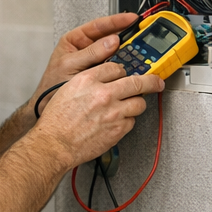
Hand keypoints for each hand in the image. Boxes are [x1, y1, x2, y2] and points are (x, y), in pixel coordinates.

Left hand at [31, 13, 137, 114]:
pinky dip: (126, 66)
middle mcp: (86, 48)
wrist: (48, 104)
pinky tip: (134, 66)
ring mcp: (95, 61)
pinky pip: (117, 66)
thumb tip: (111, 41)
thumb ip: (89, 54)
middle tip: (143, 35)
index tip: (132, 18)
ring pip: (116, 52)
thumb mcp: (69, 65)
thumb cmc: (52, 84)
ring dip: (129, 52)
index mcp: (75, 40)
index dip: (116, 21)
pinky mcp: (102, 73)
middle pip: (111, 37)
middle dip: (127, 36)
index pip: (98, 25)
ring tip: (142, 50)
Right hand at [34, 62, 163, 166]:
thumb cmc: (56, 120)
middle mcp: (103, 93)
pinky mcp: (118, 129)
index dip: (122, 71)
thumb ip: (88, 82)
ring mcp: (113, 112)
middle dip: (151, 81)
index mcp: (87, 80)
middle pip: (137, 82)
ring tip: (130, 106)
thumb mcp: (67, 90)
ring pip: (139, 102)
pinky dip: (126, 121)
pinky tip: (116, 122)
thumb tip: (104, 80)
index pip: (116, 68)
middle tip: (156, 82)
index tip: (126, 74)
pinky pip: (132, 121)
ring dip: (136, 103)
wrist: (55, 143)